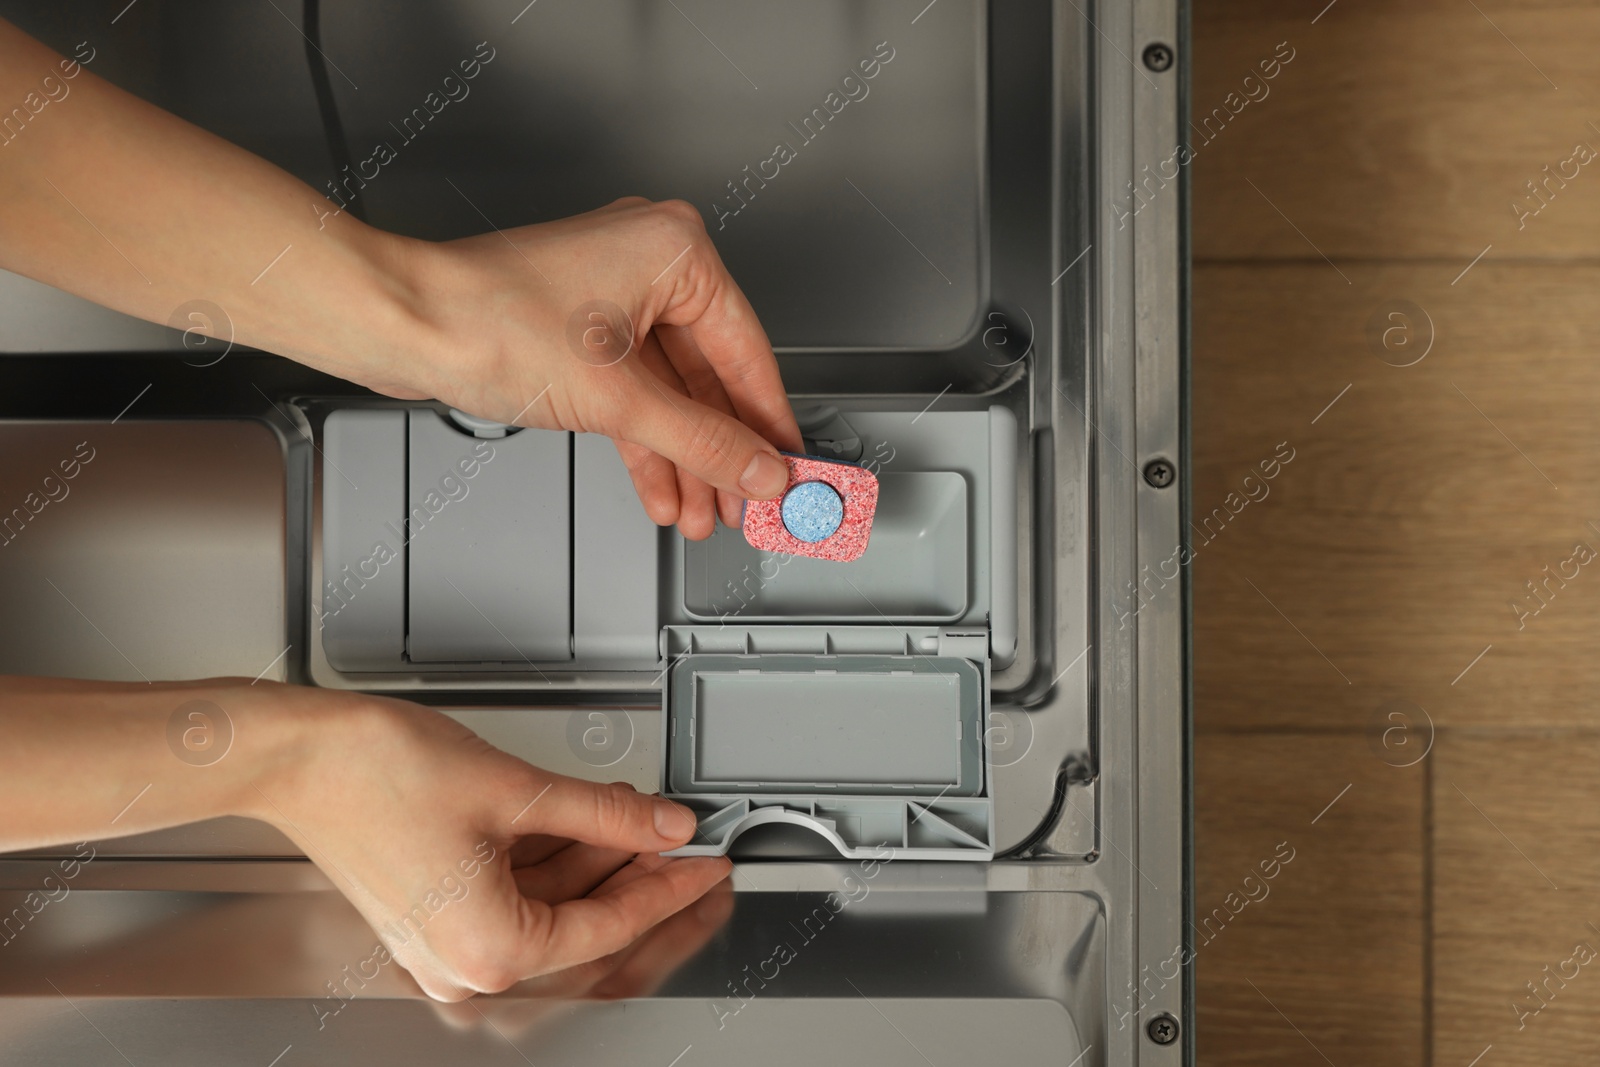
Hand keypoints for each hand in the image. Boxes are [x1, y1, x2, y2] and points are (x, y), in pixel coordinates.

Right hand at [239, 683, 730, 1001]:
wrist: (297, 755)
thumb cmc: (375, 774)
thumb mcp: (519, 791)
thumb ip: (606, 815)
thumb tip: (667, 827)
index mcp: (489, 951)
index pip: (612, 925)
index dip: (672, 887)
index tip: (709, 863)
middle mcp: (464, 965)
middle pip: (585, 928)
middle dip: (643, 881)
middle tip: (695, 852)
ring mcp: (446, 943)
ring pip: (552, 909)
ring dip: (601, 864)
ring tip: (646, 820)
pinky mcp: (436, 912)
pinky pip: (515, 896)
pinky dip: (557, 861)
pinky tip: (592, 823)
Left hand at [375, 198, 802, 539]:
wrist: (403, 326)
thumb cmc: (488, 321)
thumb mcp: (621, 399)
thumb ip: (703, 442)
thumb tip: (759, 471)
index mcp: (675, 251)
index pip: (747, 351)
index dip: (768, 421)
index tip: (789, 466)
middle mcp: (648, 264)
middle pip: (708, 378)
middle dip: (720, 452)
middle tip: (745, 502)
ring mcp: (611, 298)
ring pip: (668, 393)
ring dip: (684, 459)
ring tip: (702, 512)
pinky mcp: (580, 331)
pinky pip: (632, 394)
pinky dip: (646, 443)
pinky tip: (663, 490)